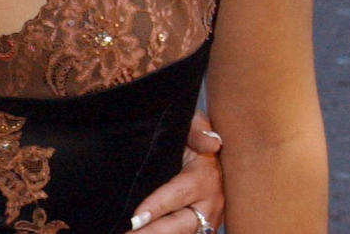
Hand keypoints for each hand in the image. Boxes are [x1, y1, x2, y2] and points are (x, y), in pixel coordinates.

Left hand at [125, 112, 222, 232]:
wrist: (208, 153)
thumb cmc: (192, 137)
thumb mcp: (193, 125)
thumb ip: (197, 131)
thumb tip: (212, 142)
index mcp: (204, 178)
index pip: (177, 195)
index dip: (156, 207)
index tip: (137, 218)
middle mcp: (209, 205)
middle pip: (179, 225)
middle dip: (152, 232)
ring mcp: (207, 221)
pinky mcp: (200, 229)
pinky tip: (137, 233)